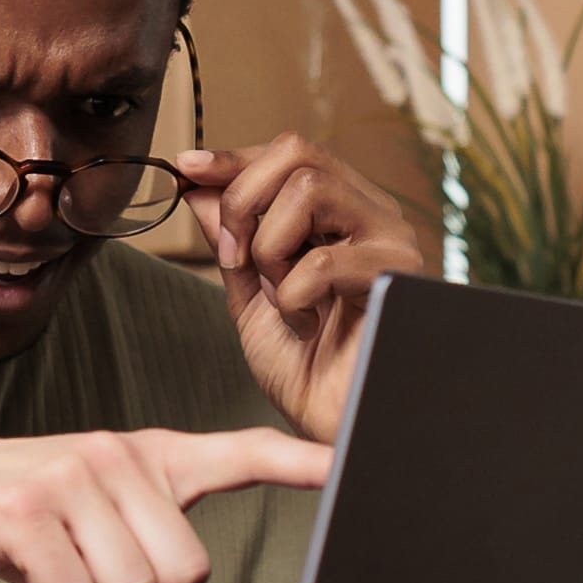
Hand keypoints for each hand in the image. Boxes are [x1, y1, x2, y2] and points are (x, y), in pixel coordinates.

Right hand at [0, 425, 333, 582]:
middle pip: (183, 568)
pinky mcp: (24, 510)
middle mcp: (117, 455)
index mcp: (150, 458)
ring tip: (56, 556)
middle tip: (94, 564)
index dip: (294, 463)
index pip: (237, 455)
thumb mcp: (104, 541)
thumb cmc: (35, 525)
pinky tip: (23, 561)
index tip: (344, 463)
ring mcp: (70, 478)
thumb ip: (162, 581)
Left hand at [176, 133, 435, 441]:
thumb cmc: (305, 370)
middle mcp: (372, 215)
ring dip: (270, 248)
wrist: (331, 430)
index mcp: (341, 212)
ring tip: (279, 296)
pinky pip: (322, 261)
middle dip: (243, 201)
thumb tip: (198, 184)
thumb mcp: (249, 294)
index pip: (291, 152)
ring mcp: (390, 241)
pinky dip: (292, 297)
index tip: (187, 167)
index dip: (234, 157)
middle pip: (299, 153)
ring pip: (310, 190)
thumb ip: (230, 238)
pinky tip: (306, 325)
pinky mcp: (394, 278)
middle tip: (235, 258)